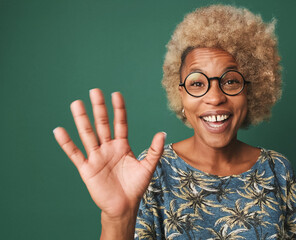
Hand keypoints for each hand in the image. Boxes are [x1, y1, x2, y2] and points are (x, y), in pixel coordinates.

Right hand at [53, 89, 164, 221]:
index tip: (116, 94)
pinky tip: (59, 131)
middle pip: (102, 124)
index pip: (120, 123)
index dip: (118, 110)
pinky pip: (75, 154)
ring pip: (88, 135)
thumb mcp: (147, 167)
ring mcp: (96, 157)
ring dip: (82, 120)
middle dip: (99, 108)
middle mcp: (108, 148)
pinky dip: (67, 143)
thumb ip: (154, 150)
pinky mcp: (87, 169)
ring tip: (76, 104)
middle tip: (94, 91)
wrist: (124, 206)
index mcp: (122, 146)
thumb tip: (162, 133)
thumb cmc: (136, 186)